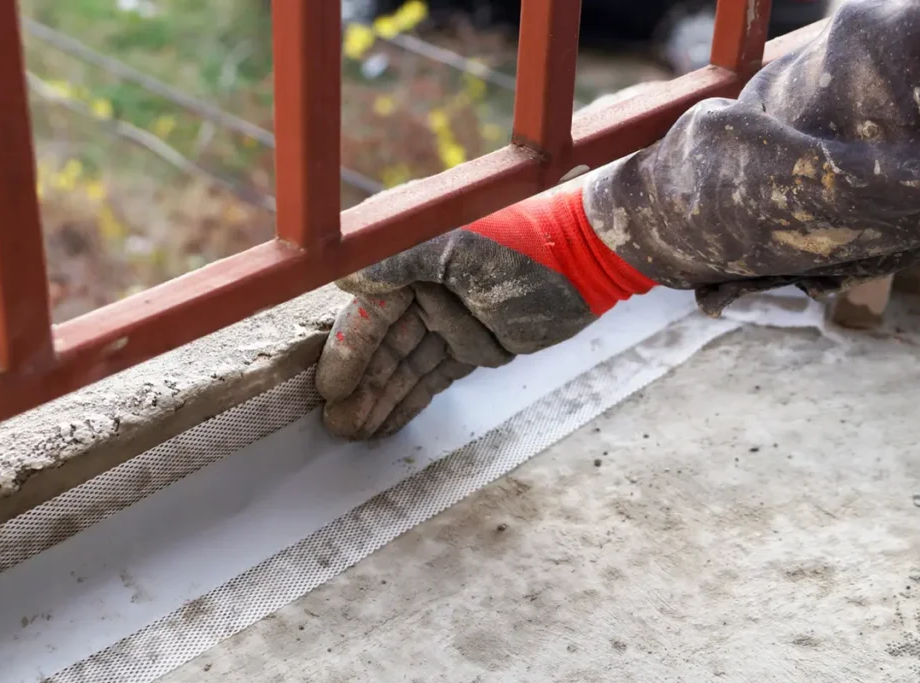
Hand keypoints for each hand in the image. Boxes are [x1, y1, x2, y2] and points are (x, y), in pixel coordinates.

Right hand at [314, 186, 654, 439]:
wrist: (589, 259)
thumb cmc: (522, 246)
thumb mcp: (456, 248)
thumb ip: (396, 261)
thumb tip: (342, 279)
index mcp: (411, 258)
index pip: (369, 314)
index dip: (349, 354)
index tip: (330, 392)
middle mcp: (422, 286)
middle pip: (384, 346)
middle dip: (362, 387)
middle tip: (339, 427)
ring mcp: (449, 316)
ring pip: (407, 364)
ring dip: (383, 398)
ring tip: (358, 434)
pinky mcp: (475, 343)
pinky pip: (436, 374)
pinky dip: (413, 398)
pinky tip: (388, 422)